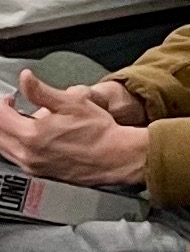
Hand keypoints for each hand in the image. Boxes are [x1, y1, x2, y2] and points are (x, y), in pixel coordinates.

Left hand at [0, 72, 151, 185]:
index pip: (1, 117)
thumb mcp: (72, 103)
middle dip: (2, 118)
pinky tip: (28, 137)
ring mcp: (32, 166)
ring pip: (3, 148)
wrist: (116, 156)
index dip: (2, 103)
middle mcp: (27, 154)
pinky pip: (15, 158)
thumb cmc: (99, 132)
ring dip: (5, 132)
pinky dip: (13, 145)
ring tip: (18, 121)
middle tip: (10, 107)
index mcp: (31, 134)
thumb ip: (41, 91)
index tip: (10, 98)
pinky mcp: (39, 173)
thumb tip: (25, 78)